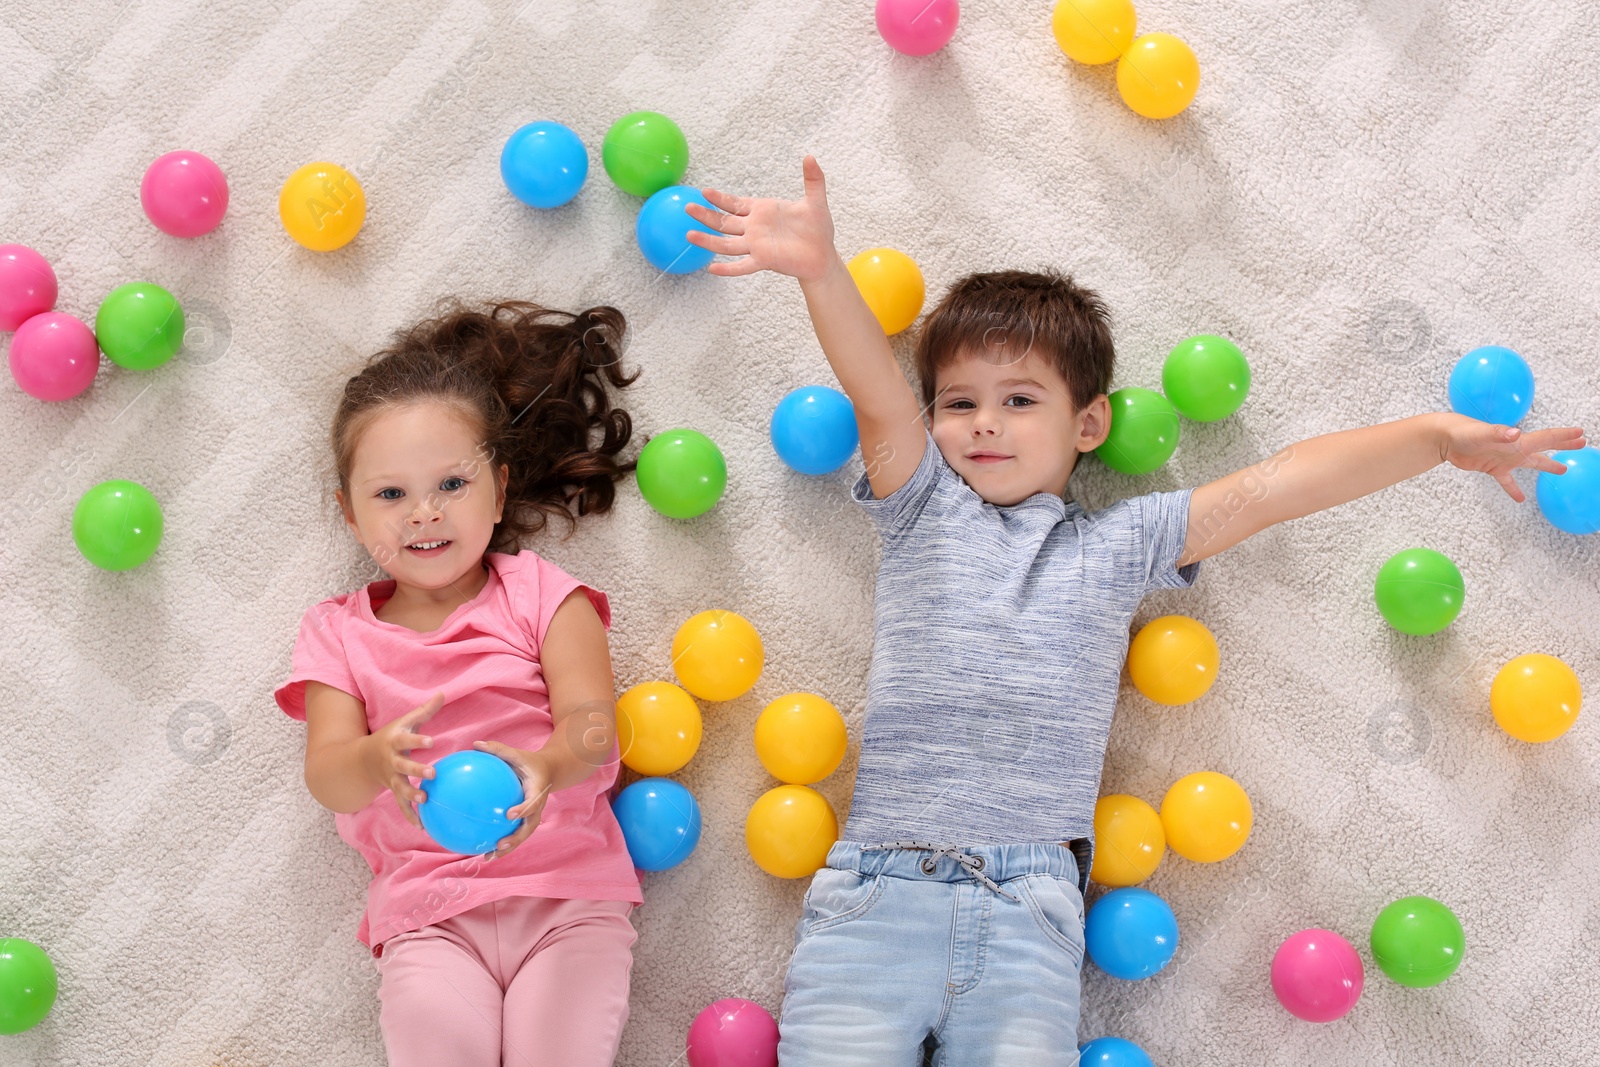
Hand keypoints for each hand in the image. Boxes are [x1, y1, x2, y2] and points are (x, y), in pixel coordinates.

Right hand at [364, 691, 443, 830]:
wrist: (363, 759)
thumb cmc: (391, 736)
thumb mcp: (405, 722)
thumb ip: (425, 710)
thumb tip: (443, 693)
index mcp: (394, 741)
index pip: (406, 739)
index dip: (417, 740)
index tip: (431, 741)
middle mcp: (391, 761)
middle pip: (403, 766)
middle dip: (416, 769)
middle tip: (433, 773)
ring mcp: (391, 777)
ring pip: (400, 787)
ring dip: (412, 794)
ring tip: (426, 799)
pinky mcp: (393, 790)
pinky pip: (401, 805)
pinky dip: (411, 815)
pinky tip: (423, 826)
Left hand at [471, 740, 553, 858]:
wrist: (549, 771)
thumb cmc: (529, 762)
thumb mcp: (517, 754)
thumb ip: (498, 750)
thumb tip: (475, 744)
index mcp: (537, 790)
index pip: (533, 802)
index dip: (523, 810)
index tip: (509, 814)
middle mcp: (537, 807)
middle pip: (529, 828)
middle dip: (515, 839)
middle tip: (500, 844)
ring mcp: (532, 817)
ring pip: (521, 836)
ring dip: (508, 848)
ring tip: (488, 857)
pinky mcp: (525, 821)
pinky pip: (514, 833)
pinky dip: (501, 844)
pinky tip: (482, 850)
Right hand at [684, 155, 838, 280]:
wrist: (823, 255)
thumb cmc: (818, 229)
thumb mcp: (816, 202)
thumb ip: (813, 180)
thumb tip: (810, 156)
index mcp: (762, 212)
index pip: (735, 204)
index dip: (720, 198)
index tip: (704, 191)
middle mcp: (755, 229)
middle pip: (724, 222)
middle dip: (706, 215)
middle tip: (688, 208)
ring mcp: (757, 245)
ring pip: (726, 243)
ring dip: (708, 240)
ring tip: (690, 234)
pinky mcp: (764, 260)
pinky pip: (742, 266)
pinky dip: (728, 269)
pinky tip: (712, 269)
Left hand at [1442, 416, 1585, 501]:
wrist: (1444, 438)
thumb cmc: (1463, 432)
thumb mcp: (1481, 433)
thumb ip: (1498, 433)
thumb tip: (1515, 434)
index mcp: (1516, 441)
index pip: (1545, 438)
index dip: (1564, 437)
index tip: (1581, 434)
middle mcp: (1513, 448)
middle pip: (1543, 447)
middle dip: (1563, 445)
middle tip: (1581, 444)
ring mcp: (1504, 458)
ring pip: (1530, 463)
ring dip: (1546, 465)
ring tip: (1562, 470)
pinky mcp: (1491, 468)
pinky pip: (1506, 481)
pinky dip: (1514, 489)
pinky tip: (1521, 499)